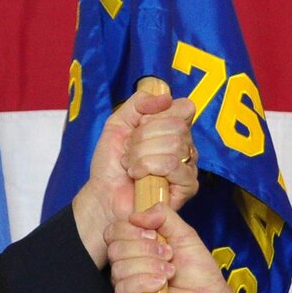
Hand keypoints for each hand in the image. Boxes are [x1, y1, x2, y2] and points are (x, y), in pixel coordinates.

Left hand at [71, 90, 198, 265]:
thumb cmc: (111, 165)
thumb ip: (139, 103)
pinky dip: (148, 167)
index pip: (184, 107)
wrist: (102, 195)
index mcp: (174, 129)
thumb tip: (165, 97)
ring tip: (131, 166)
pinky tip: (139, 176)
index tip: (138, 129)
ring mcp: (189, 166)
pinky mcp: (188, 186)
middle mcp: (186, 146)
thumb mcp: (118, 123)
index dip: (156, 116)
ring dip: (142, 154)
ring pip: (174, 144)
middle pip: (176, 125)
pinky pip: (174, 165)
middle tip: (129, 152)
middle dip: (143, 138)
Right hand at [105, 204, 245, 292]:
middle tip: (168, 255)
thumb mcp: (184, 234)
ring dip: (149, 266)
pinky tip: (161, 284)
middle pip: (115, 249)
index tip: (154, 235)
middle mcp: (127, 266)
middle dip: (145, 249)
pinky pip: (123, 289)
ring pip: (119, 268)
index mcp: (136, 247)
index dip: (132, 230)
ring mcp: (126, 287)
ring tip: (169, 271)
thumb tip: (136, 215)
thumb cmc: (198, 273)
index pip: (114, 232)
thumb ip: (163, 216)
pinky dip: (144, 283)